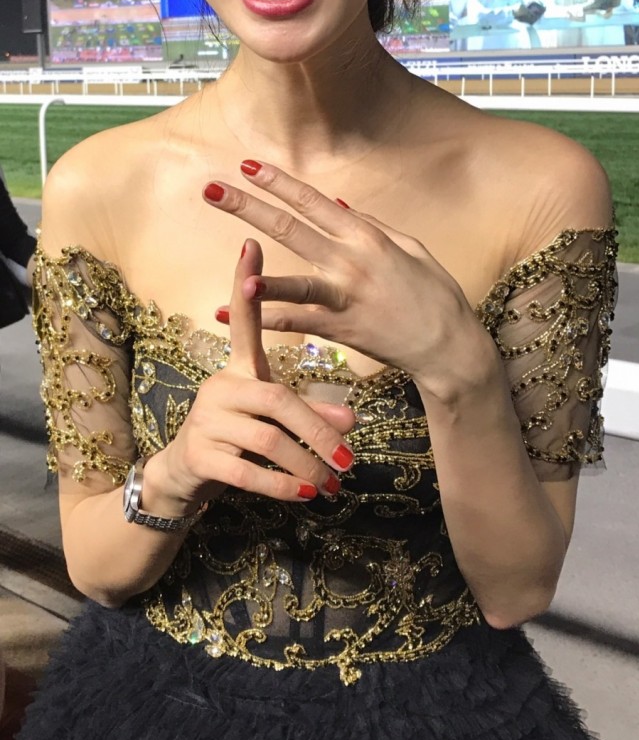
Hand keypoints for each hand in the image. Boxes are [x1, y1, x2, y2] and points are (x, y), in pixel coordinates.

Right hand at [144, 238, 356, 512]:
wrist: (184, 476)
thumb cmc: (238, 435)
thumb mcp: (275, 418)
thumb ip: (312, 413)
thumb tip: (353, 420)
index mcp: (239, 369)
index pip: (242, 320)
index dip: (246, 284)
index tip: (251, 243)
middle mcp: (220, 387)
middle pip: (277, 399)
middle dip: (318, 429)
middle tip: (350, 458)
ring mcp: (206, 420)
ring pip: (267, 439)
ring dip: (306, 464)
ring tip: (332, 484)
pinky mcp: (200, 455)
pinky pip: (247, 470)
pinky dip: (281, 485)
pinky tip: (303, 495)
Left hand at [202, 161, 477, 378]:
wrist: (449, 346)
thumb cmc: (434, 294)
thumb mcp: (410, 247)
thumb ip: (371, 226)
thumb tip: (337, 205)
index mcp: (367, 236)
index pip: (313, 201)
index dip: (279, 182)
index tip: (248, 165)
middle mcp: (352, 261)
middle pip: (290, 228)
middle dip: (248, 207)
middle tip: (211, 190)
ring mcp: (346, 297)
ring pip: (294, 281)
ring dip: (258, 274)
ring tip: (230, 266)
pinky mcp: (343, 330)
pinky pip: (299, 321)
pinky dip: (267, 317)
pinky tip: (235, 312)